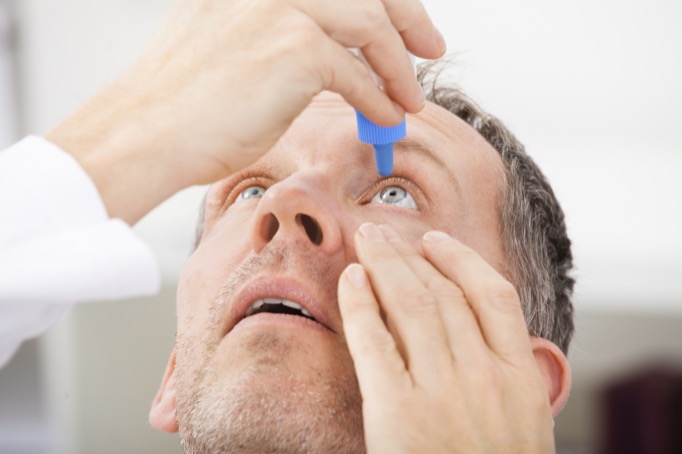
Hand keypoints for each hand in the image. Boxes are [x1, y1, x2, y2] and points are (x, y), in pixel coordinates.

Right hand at [46, 0, 444, 223]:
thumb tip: (323, 55)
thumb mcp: (221, 44)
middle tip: (429, 47)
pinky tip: (386, 115)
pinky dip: (379, 98)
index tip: (404, 22)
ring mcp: (283, 10)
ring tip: (411, 97)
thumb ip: (272, 35)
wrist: (145, 133)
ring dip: (398, 66)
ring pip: (370, 25)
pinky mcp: (296, 51)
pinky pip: (358, 74)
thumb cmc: (177, 107)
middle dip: (408, 17)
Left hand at [338, 223, 554, 452]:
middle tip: (383, 232)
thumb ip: (512, 377)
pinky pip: (374, 341)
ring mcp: (441, 392)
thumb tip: (494, 334)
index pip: (493, 295)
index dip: (460, 258)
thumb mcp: (524, 429)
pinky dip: (361, 304)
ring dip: (385, 265)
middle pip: (443, 292)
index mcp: (520, 379)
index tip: (435, 239)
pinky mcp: (395, 412)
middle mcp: (484, 377)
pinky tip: (350, 280)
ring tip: (366, 241)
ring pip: (411, 304)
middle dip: (409, 254)